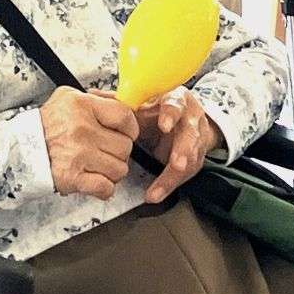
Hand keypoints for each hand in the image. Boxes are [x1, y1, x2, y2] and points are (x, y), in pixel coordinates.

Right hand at [39, 86, 137, 200]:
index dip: (130, 127)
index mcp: (82, 105)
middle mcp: (82, 129)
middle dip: (119, 150)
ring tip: (98, 164)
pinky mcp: (73, 178)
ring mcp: (78, 155)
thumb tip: (125, 101)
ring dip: (112, 170)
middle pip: (125, 146)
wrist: (19, 148)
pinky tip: (95, 180)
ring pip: (119, 169)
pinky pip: (106, 187)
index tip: (126, 132)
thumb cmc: (46, 124)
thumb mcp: (68, 97)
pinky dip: (104, 187)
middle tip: (106, 149)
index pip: (125, 116)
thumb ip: (98, 97)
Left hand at [131, 87, 222, 203]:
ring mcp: (196, 140)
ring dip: (174, 175)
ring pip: (191, 158)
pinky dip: (168, 185)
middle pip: (191, 134)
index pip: (176, 105)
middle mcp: (190, 119)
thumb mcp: (145, 103)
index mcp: (176, 100)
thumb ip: (125, 105)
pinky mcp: (196, 158)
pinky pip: (184, 175)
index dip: (171, 115)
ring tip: (158, 189)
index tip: (164, 126)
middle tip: (176, 164)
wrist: (183, 120)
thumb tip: (96, 99)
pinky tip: (155, 194)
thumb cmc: (159, 110)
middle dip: (183, 150)